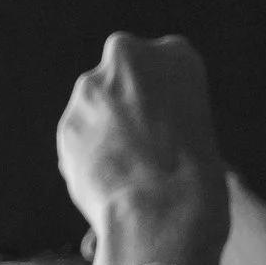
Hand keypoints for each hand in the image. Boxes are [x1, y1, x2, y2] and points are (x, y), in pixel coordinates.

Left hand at [55, 32, 228, 264]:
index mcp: (176, 53)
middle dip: (126, 107)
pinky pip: (79, 140)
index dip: (163, 103)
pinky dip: (89, 159)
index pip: (163, 69)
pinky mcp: (67, 123)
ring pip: (95, 108)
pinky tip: (109, 183)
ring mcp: (92, 88)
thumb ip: (162, 110)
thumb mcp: (198, 128)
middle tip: (144, 148)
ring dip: (105, 132)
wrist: (163, 211)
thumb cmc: (197, 180)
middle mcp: (128, 56)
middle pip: (121, 79)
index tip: (168, 129)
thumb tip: (130, 124)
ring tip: (129, 173)